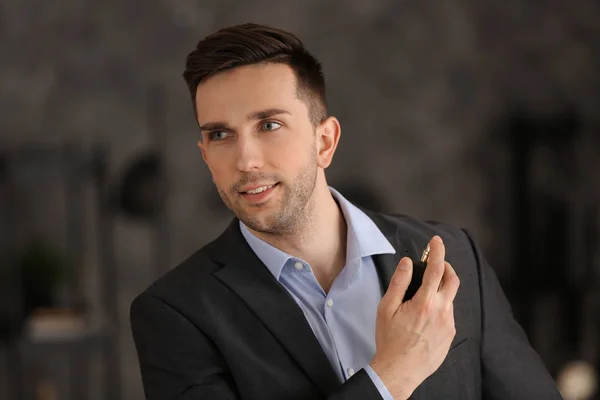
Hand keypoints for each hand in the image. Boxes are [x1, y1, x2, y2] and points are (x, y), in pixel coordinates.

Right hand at [369, 235, 459, 398]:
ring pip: (449, 298)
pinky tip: (424, 317)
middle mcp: (442, 312)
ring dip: (440, 290)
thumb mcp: (386, 308)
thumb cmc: (390, 340)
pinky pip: (448, 314)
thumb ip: (399, 283)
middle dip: (446, 266)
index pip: (436, 269)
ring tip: (422, 297)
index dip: (437, 252)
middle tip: (435, 264)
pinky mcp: (450, 335)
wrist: (399, 370)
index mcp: (425, 302)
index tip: (436, 242)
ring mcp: (449, 325)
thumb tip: (407, 263)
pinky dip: (439, 307)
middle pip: (453, 280)